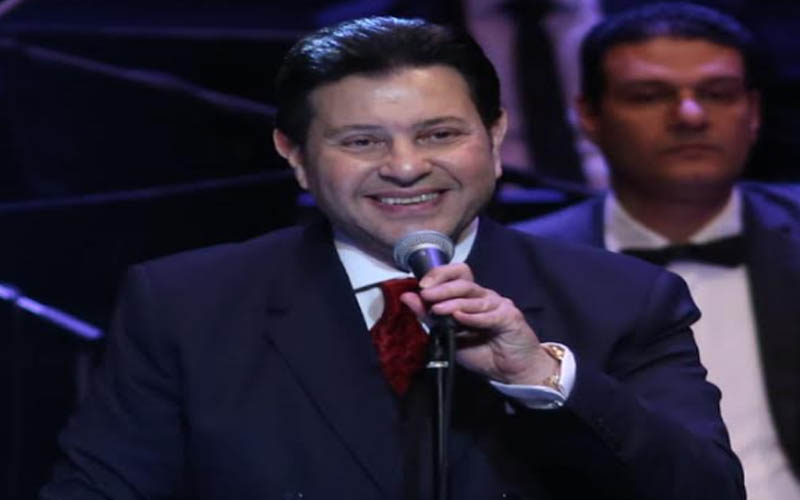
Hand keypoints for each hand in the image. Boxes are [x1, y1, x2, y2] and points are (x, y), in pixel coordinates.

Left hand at [399, 263, 557, 384]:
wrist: (512, 372)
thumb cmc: (482, 353)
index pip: (457, 274)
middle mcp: (485, 296)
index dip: (440, 274)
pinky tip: (459, 318)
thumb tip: (407, 297)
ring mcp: (499, 305)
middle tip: (426, 294)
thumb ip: (429, 317)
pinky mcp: (510, 317)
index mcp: (471, 297)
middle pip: (464, 282)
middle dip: (443, 287)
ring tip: (437, 308)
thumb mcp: (448, 336)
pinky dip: (473, 317)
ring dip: (453, 301)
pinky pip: (489, 315)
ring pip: (474, 297)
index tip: (422, 286)